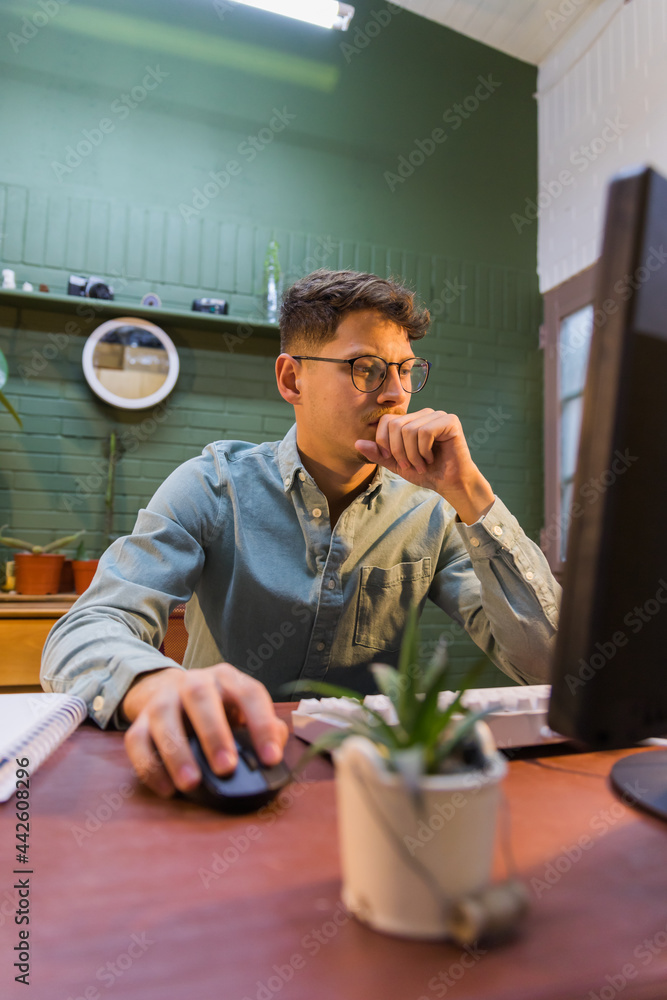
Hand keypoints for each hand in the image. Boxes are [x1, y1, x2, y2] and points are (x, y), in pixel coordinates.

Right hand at [121, 663, 288, 798]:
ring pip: (164, 717)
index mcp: (227, 679)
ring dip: (177, 752)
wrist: (168, 691)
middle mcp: (194, 682)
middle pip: (200, 696)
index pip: (249, 693)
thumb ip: (265, 728)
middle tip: (226, 767)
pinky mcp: (139, 720)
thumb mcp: (243, 712)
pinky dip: (149, 766)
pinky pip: (136, 741)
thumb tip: (276, 748)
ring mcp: (163, 699)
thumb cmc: (217, 709)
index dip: (262, 724)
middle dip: (214, 732)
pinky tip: (167, 788)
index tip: (271, 758)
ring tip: (192, 784)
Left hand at [355, 408, 494, 523]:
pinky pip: (425, 431)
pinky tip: (430, 459)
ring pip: (409, 430)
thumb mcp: (397, 464)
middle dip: (398, 451)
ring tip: (421, 465)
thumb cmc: (426, 473)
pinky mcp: (450, 421)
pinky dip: (423, 451)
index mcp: (412, 420)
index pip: (386, 420)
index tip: (392, 460)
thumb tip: (357, 443)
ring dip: (412, 455)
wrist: (450, 484)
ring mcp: (438, 415)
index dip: (384, 442)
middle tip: (409, 466)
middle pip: (395, 424)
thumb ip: (379, 454)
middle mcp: (424, 414)